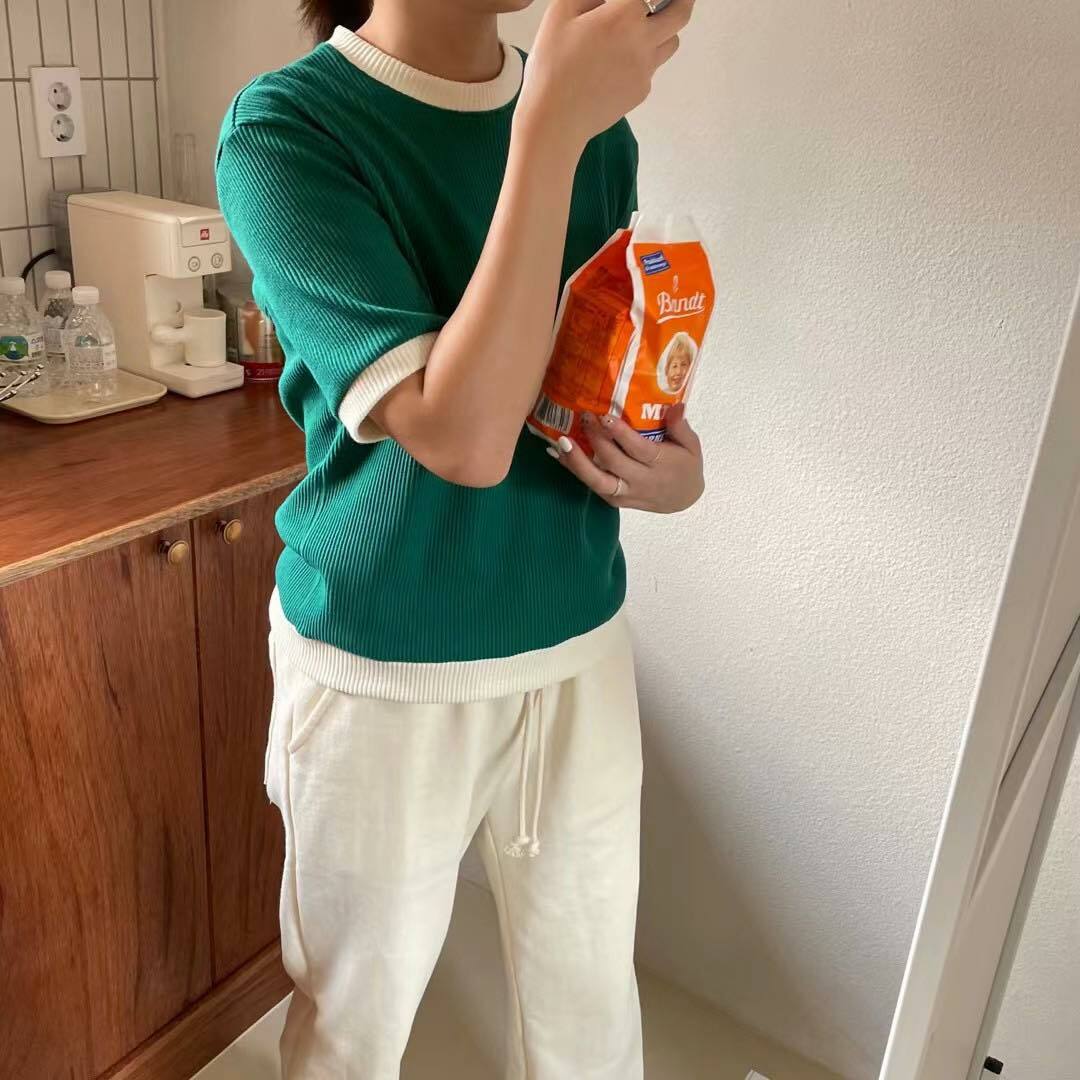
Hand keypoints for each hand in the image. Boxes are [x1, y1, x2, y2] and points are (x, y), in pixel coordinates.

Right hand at [518, 0, 694, 152]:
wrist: (555, 120)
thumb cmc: (552, 67)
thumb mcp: (561, 13)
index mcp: (623, 14)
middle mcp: (642, 40)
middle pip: (681, 12)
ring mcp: (645, 69)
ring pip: (671, 41)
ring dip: (664, 30)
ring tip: (644, 29)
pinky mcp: (641, 91)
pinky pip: (652, 68)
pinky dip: (643, 58)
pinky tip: (617, 62)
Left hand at [549, 404, 704, 512]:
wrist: (683, 500)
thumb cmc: (686, 466)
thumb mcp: (691, 446)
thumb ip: (680, 426)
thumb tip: (676, 406)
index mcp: (659, 464)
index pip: (637, 449)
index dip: (620, 434)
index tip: (605, 417)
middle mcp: (640, 481)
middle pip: (612, 462)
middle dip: (595, 440)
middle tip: (583, 417)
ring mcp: (625, 493)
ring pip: (597, 481)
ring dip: (577, 461)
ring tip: (562, 441)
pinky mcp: (615, 500)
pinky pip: (592, 486)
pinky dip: (574, 470)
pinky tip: (559, 454)